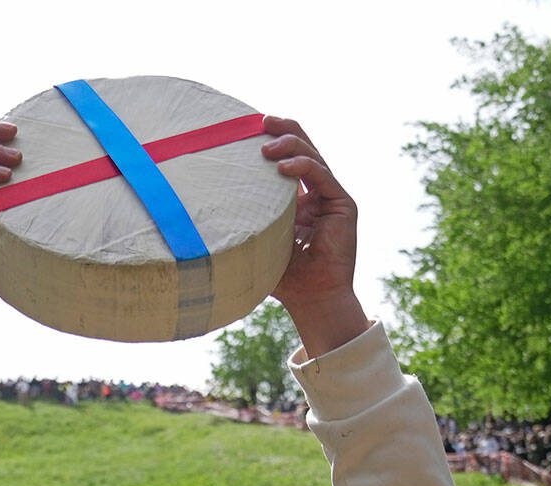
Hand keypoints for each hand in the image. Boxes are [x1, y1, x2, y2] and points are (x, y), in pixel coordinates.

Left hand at [260, 116, 366, 355]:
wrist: (313, 299)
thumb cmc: (284, 277)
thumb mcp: (260, 239)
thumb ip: (248, 219)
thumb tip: (206, 203)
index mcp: (300, 198)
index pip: (288, 158)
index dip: (273, 139)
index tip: (246, 130)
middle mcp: (318, 192)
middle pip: (303, 146)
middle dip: (282, 130)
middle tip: (259, 122)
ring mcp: (332, 196)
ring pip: (312, 156)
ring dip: (288, 145)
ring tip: (264, 148)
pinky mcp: (343, 205)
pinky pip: (322, 175)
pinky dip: (302, 167)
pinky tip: (281, 167)